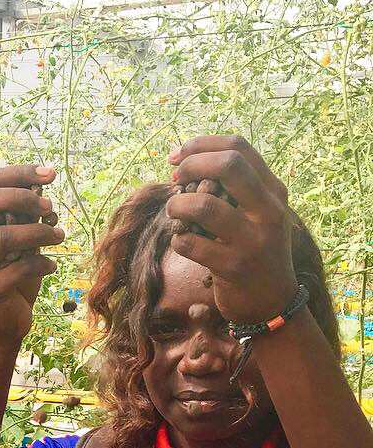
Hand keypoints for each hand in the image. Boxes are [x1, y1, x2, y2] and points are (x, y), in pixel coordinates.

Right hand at [0, 165, 62, 346]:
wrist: (5, 325)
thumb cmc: (15, 279)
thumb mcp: (23, 244)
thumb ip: (26, 220)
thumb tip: (43, 190)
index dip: (16, 173)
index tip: (50, 173)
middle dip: (20, 196)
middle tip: (49, 205)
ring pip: (1, 237)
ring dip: (36, 232)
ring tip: (60, 236)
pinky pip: (17, 270)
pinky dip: (41, 264)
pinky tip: (52, 267)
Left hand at [167, 136, 298, 323]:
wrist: (272, 302)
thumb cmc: (254, 250)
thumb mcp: (258, 213)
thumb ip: (234, 189)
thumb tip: (185, 163)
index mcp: (273, 191)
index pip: (238, 148)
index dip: (200, 145)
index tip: (177, 156)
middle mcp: (269, 211)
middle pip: (228, 165)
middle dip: (191, 166)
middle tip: (175, 179)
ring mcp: (253, 240)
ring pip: (204, 205)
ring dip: (177, 205)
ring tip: (174, 213)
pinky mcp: (234, 267)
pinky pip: (191, 243)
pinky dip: (178, 239)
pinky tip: (183, 242)